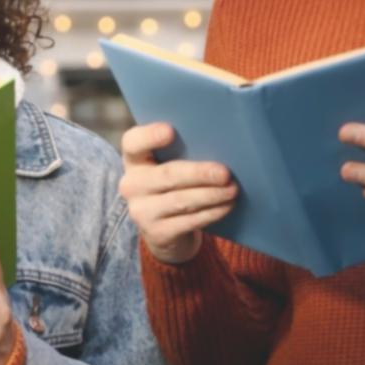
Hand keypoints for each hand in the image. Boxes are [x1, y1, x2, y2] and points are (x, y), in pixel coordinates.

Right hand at [118, 122, 238, 264]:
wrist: (163, 230)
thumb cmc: (171, 185)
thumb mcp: (167, 165)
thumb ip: (182, 152)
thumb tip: (221, 142)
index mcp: (134, 160)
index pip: (133, 142)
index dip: (150, 136)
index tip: (170, 131)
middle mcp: (132, 185)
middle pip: (167, 175)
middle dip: (199, 174)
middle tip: (225, 173)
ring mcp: (142, 212)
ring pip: (181, 200)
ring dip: (211, 195)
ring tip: (233, 189)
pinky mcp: (158, 234)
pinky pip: (189, 221)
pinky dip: (211, 213)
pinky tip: (226, 206)